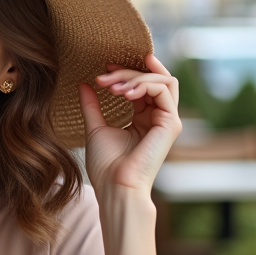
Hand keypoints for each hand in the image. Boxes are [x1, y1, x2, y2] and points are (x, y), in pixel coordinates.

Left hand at [80, 53, 181, 196]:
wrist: (115, 186)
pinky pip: (164, 89)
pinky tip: (124, 93)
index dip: (126, 72)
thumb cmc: (105, 165)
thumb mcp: (96, 127)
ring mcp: (167, 120)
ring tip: (113, 87)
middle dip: (127, 72)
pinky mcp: (171, 124)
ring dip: (136, 76)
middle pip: (153, 79)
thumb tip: (84, 83)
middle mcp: (158, 118)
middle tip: (103, 77)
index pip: (143, 85)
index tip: (104, 68)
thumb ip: (92, 105)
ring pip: (162, 80)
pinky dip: (144, 84)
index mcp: (144, 119)